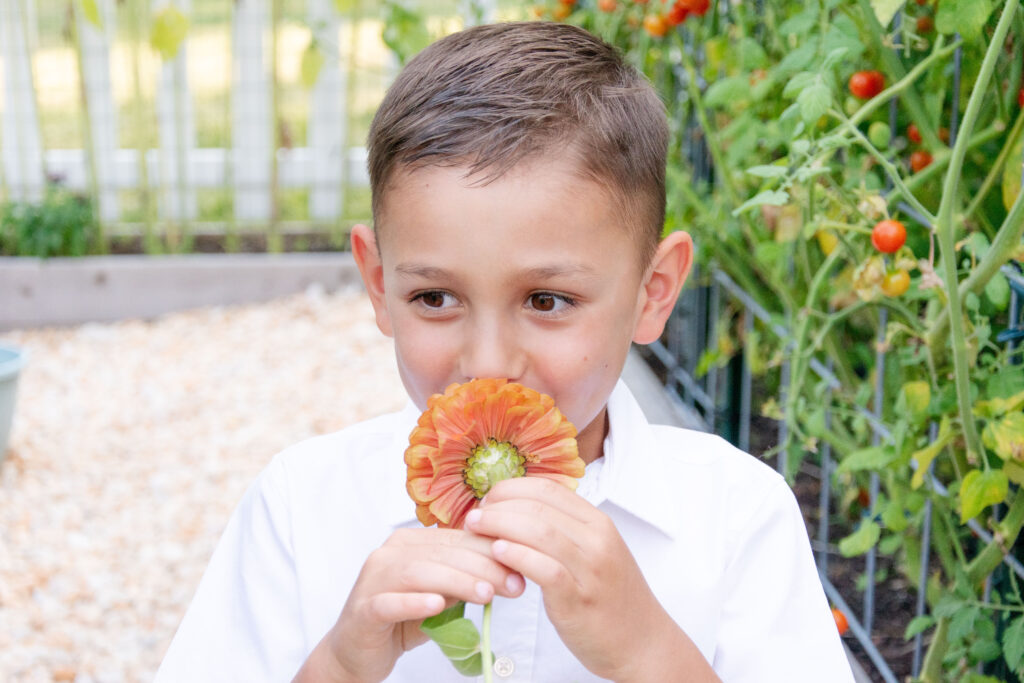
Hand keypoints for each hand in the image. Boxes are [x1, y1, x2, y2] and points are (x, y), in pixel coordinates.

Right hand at [295, 527, 524, 682]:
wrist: (356, 651)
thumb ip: (465, 580)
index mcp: (410, 543)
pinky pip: (388, 602)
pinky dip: (414, 602)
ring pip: (418, 573)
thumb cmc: (402, 619)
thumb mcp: (441, 596)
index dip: (490, 551)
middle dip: (481, 567)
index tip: (520, 568)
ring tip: (485, 594)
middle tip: (511, 584)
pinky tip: (437, 606)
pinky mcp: (363, 609)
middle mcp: (389, 554)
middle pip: (440, 554)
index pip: (456, 540)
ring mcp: (373, 580)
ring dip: (455, 581)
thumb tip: (509, 572)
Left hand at [464, 477, 718, 681]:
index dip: (511, 488)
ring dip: (499, 525)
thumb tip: (517, 511)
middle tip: (473, 516)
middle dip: (498, 506)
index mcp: (598, 522)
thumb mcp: (594, 552)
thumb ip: (564, 530)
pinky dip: (517, 556)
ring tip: (475, 530)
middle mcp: (597, 539)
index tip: (488, 500)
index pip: (548, 488)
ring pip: (539, 531)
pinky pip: (544, 568)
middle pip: (538, 505)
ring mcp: (590, 569)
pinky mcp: (579, 599)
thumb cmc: (611, 598)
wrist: (643, 643)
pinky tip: (497, 554)